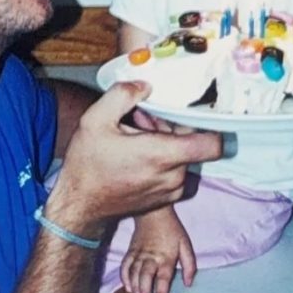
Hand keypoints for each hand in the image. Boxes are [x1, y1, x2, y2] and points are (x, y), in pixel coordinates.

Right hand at [48, 81, 221, 237]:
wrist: (79, 206)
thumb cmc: (86, 165)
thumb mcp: (95, 119)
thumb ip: (123, 95)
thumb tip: (145, 86)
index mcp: (162, 156)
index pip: (213, 144)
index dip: (209, 124)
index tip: (189, 112)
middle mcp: (173, 176)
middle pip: (189, 142)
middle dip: (169, 127)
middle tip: (139, 120)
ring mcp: (171, 190)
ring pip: (181, 156)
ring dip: (164, 142)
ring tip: (133, 137)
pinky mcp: (165, 199)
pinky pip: (173, 170)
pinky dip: (161, 158)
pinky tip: (135, 153)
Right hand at [121, 207, 195, 292]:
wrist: (153, 213)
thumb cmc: (171, 229)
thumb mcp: (185, 244)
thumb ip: (189, 265)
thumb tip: (188, 283)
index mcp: (166, 257)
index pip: (163, 277)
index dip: (161, 291)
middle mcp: (151, 257)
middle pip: (145, 276)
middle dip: (145, 292)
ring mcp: (139, 254)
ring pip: (134, 273)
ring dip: (135, 288)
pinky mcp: (131, 251)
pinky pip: (125, 265)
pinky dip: (124, 277)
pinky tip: (127, 287)